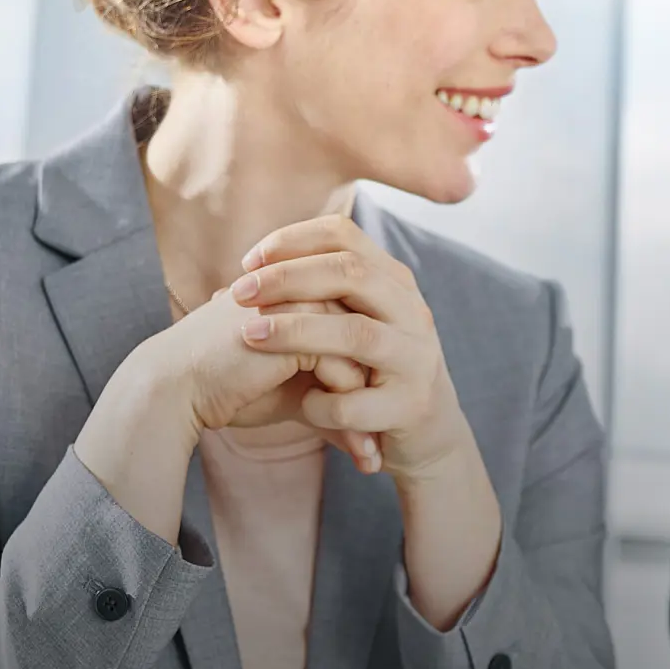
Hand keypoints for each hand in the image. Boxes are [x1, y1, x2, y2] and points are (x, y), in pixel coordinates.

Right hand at [75, 286, 373, 543]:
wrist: (177, 388)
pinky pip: (345, 373)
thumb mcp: (293, 397)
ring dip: (368, 417)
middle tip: (382, 452)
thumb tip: (370, 439)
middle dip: (378, 403)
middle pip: (369, 348)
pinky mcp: (297, 328)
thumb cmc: (230, 390)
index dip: (372, 387)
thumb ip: (332, 400)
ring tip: (372, 463)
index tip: (380, 433)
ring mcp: (305, 304)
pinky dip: (353, 418)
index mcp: (311, 297)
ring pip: (363, 362)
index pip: (362, 338)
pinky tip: (357, 454)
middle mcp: (311, 291)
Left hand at [230, 215, 475, 483]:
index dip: (293, 241)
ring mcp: (416, 359)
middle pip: (351, 274)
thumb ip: (325, 291)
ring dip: (298, 331)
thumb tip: (251, 266)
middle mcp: (413, 313)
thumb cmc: (375, 369)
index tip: (249, 262)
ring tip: (250, 336)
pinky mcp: (411, 406)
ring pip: (356, 333)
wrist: (429, 432)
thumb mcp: (361, 318)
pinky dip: (320, 402)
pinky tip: (301, 405)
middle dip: (288, 279)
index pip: (344, 236)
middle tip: (239, 293)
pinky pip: (356, 403)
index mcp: (395, 283)